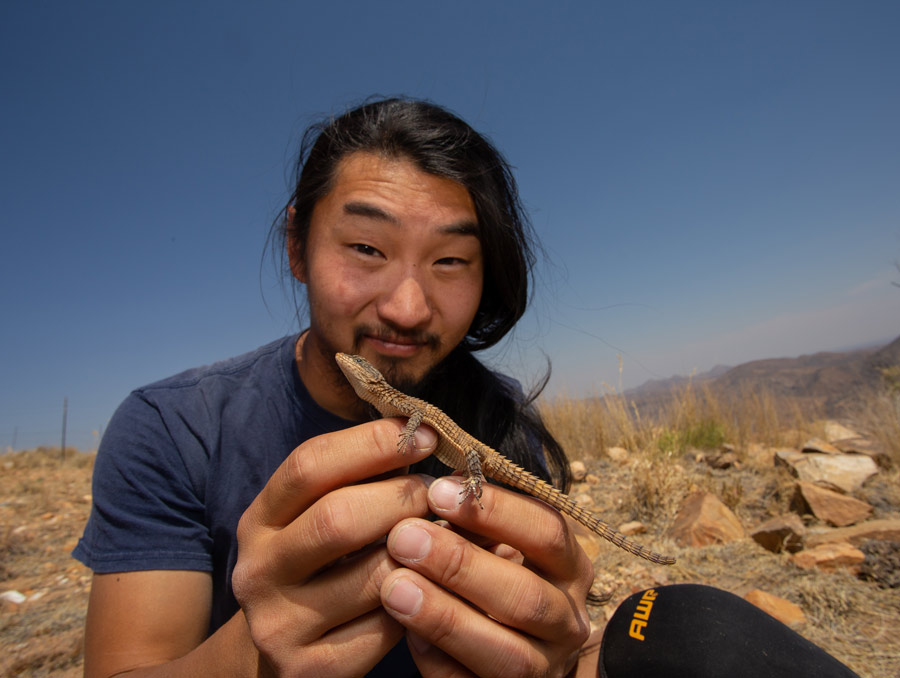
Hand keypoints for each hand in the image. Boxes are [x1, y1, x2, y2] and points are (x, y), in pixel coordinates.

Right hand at [232, 419, 437, 676]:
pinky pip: (388, 626)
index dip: (372, 443)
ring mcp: (281, 624)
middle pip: (339, 518)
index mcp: (258, 521)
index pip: (309, 465)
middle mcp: (258, 571)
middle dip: (403, 497)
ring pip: (374, 576)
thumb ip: (353, 481)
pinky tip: (437, 583)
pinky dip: (423, 599)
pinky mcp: (313, 669)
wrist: (277, 656)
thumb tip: (423, 435)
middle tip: (440, 492)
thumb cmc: (317, 568)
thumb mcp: (312, 520)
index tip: (425, 434)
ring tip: (448, 533)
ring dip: (423, 549)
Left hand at [380, 476, 593, 677]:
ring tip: (393, 587)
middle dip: (460, 565)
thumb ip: (477, 522)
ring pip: (506, 654)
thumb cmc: (498, 578)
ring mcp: (543, 669)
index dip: (496, 509)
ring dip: (445, 617)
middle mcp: (566, 620)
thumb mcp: (502, 544)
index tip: (438, 490)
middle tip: (404, 537)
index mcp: (569, 568)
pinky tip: (406, 636)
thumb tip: (431, 485)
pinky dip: (439, 662)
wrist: (519, 652)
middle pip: (525, 596)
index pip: (548, 532)